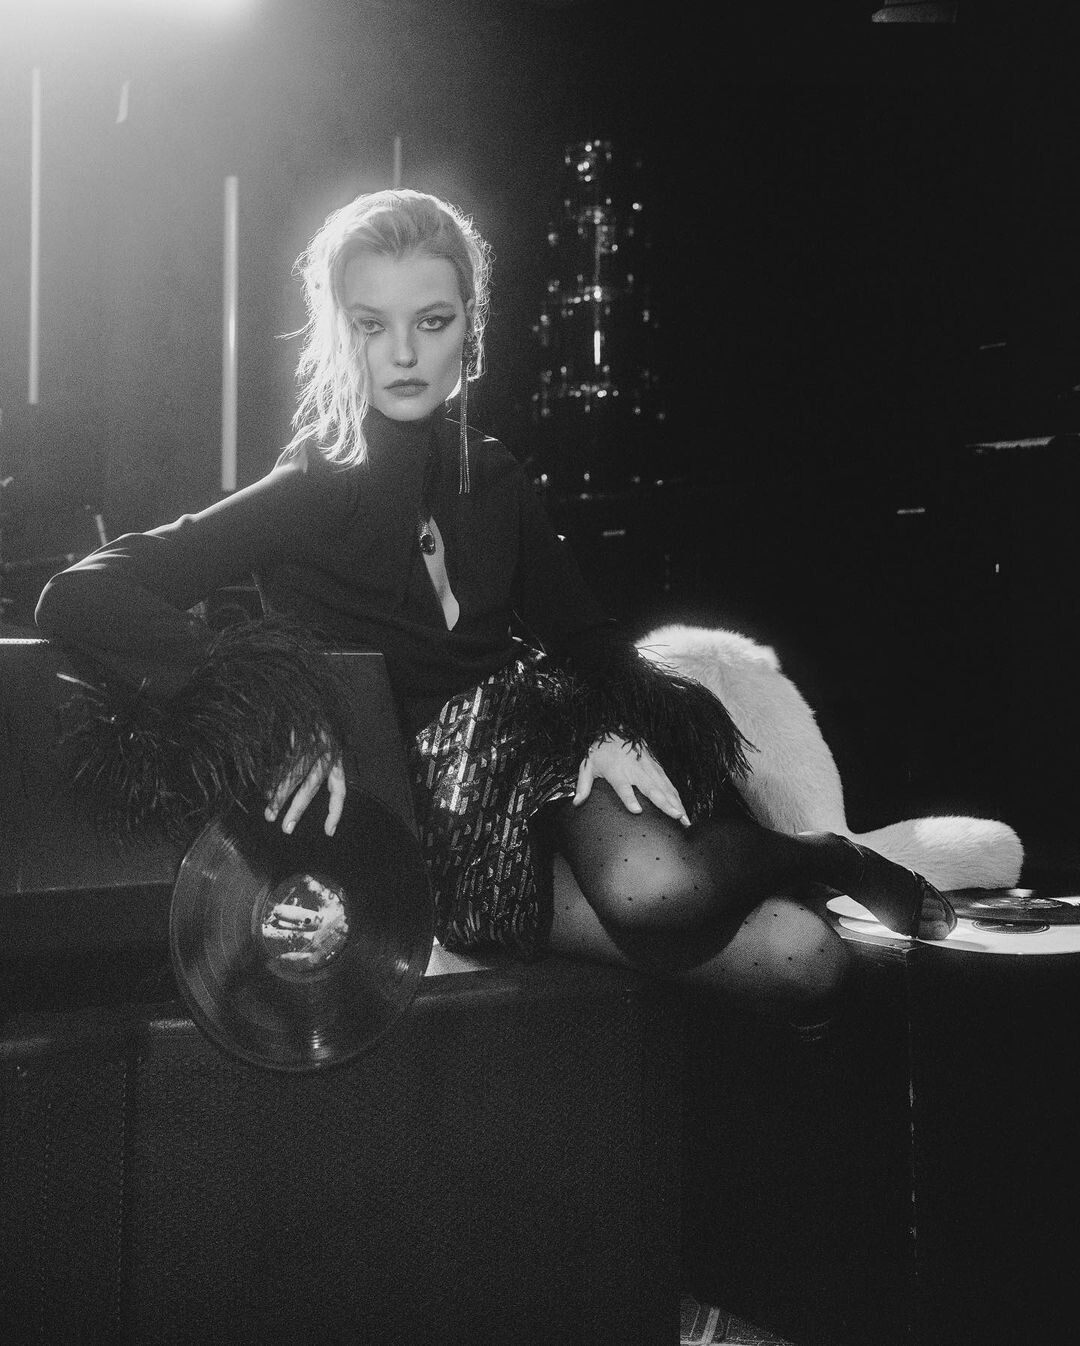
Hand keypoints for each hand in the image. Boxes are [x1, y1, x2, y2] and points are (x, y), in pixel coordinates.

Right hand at [264, 734, 345, 836]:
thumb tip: (293, 795)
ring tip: (269, 812)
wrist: (307, 696)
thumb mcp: (321, 748)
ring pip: (293, 776)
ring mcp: (309, 743)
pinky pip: (282, 761)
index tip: (329, 832)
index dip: (335, 812)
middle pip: (312, 787)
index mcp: (335, 759)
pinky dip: (273, 778)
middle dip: (298, 809)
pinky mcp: (295, 734)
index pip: (339, 790)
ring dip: (279, 796)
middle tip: (286, 828)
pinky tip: (265, 790)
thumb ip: (315, 770)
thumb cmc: (312, 725)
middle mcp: (325, 753)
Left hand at [573, 734, 689, 826]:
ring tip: (683, 818)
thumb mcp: (587, 764)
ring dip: (675, 802)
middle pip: (652, 788)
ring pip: (664, 787)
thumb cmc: (601, 749)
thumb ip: (583, 785)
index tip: (637, 810)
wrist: (615, 729)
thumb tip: (577, 803)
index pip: (623, 787)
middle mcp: (635, 770)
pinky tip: (682, 808)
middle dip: (664, 803)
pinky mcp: (656, 767)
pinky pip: (668, 784)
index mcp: (617, 771)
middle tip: (675, 816)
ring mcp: (648, 768)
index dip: (629, 798)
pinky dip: (677, 796)